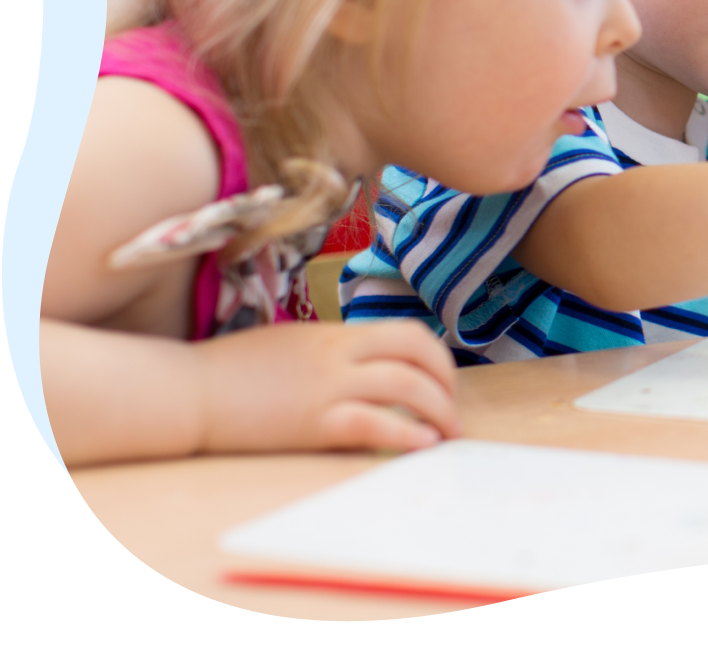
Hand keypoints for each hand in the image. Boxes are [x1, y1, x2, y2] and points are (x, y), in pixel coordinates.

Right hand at [196, 320, 460, 453]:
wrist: (186, 391)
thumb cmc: (232, 372)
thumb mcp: (292, 345)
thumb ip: (332, 352)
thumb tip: (366, 368)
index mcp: (336, 333)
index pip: (407, 333)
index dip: (437, 358)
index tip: (443, 382)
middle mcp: (338, 354)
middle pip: (417, 353)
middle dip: (447, 383)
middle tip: (451, 413)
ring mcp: (326, 385)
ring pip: (405, 385)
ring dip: (437, 411)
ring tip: (444, 435)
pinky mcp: (311, 421)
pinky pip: (373, 422)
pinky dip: (405, 433)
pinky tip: (418, 445)